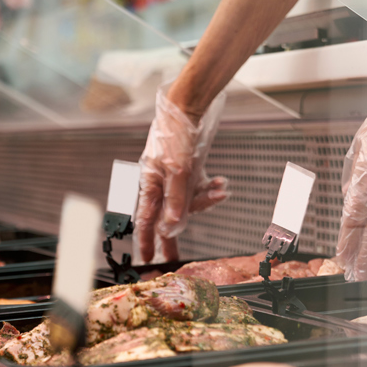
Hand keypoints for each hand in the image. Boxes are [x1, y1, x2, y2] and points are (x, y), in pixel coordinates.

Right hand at [135, 85, 228, 262]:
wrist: (188, 106)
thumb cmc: (175, 133)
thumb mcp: (177, 169)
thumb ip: (176, 199)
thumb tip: (172, 227)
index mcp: (150, 183)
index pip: (145, 220)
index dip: (145, 241)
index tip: (145, 260)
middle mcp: (160, 183)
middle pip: (167, 215)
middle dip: (175, 233)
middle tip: (176, 258)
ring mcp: (174, 177)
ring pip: (188, 201)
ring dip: (206, 200)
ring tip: (220, 191)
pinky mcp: (188, 170)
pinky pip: (199, 187)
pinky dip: (211, 188)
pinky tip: (221, 183)